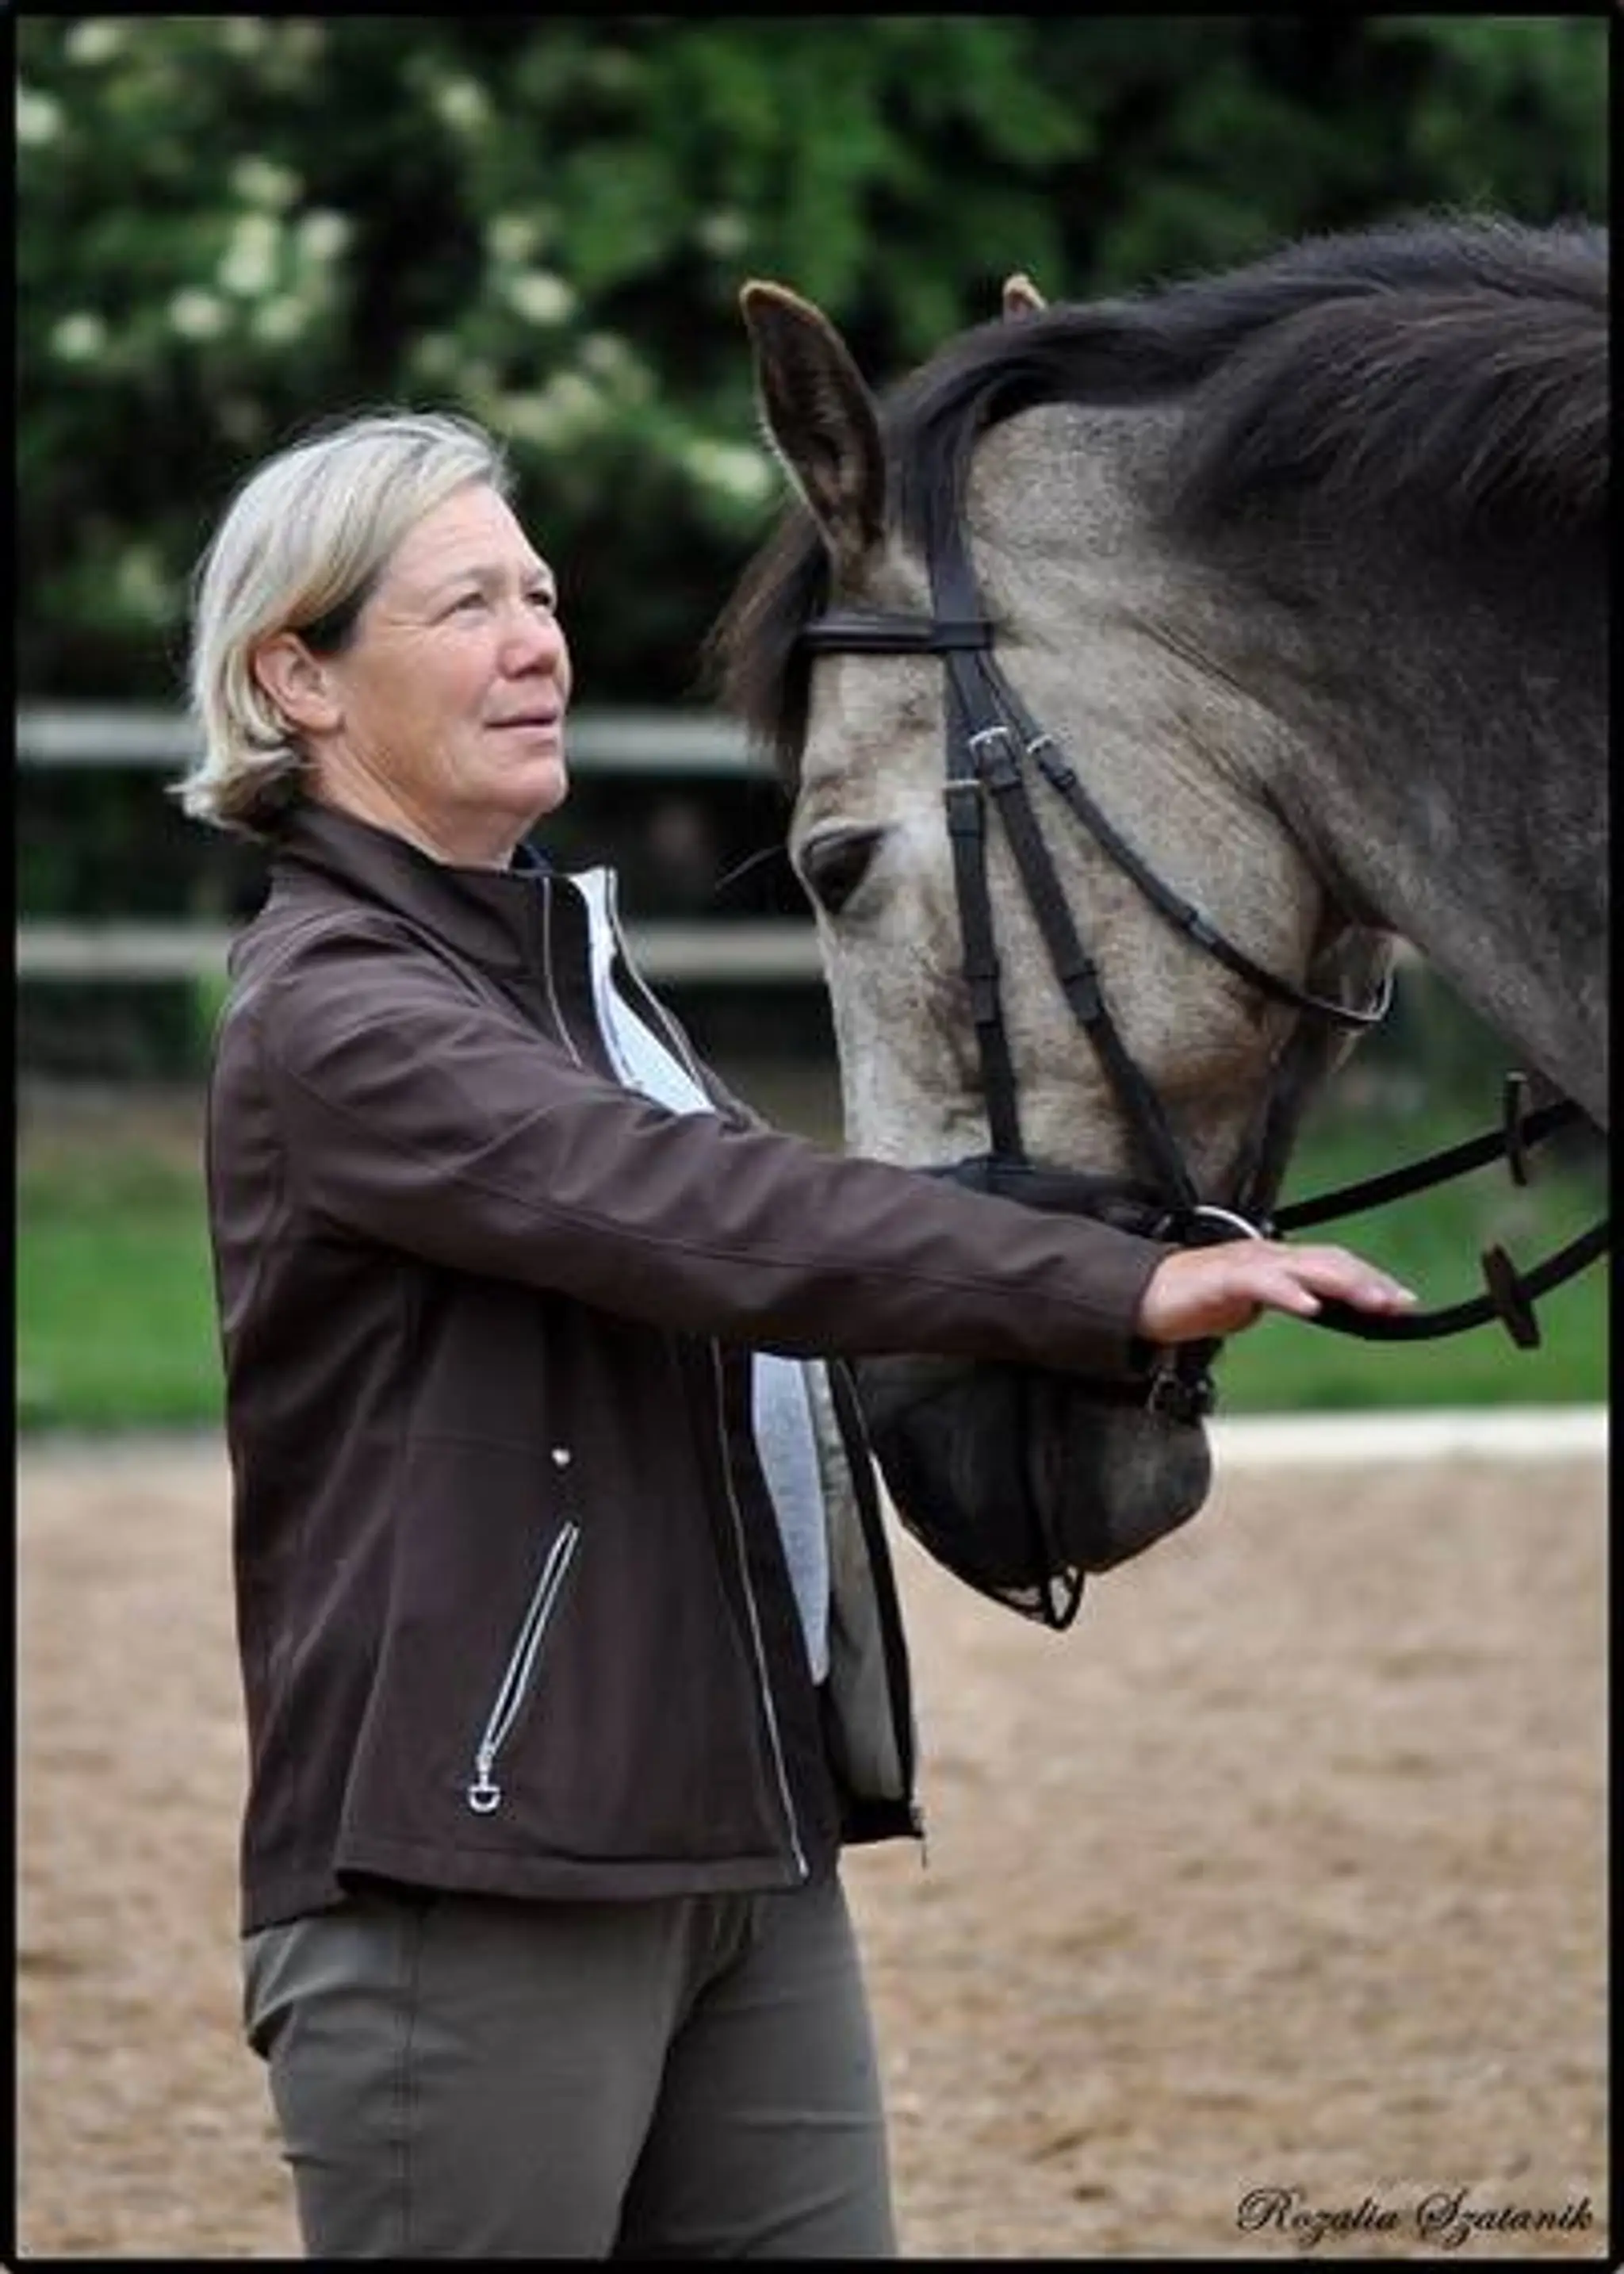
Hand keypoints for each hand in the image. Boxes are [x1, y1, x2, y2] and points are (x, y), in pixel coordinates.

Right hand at [1136, 1239, 1418, 1344]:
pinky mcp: (1224, 1276)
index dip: (1371, 1279)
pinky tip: (1311, 1306)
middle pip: (1331, 1261)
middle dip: (1369, 1282)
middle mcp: (1269, 1255)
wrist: (1144, 1296)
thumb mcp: (1251, 1304)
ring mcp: (1248, 1263)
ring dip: (1344, 1284)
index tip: (1406, 1303)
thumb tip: (1315, 1309)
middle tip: (1402, 1304)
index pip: (1335, 1264)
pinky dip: (1290, 1292)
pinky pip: (1263, 1282)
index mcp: (1279, 1262)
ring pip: (1306, 1266)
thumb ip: (1282, 1299)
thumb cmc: (1197, 1301)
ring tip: (1374, 1302)